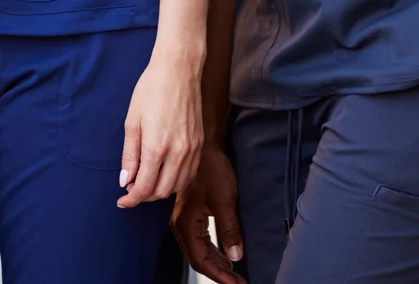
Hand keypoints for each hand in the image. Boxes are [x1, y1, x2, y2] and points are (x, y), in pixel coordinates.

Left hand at [118, 47, 201, 208]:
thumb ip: (129, 154)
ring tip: (147, 182)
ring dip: (161, 190)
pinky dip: (176, 181)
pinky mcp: (200, 145)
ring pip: (177, 186)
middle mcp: (178, 153)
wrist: (178, 70)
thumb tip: (126, 181)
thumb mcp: (132, 121)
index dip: (132, 199)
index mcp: (157, 148)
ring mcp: (192, 150)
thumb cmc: (151, 90)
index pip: (145, 188)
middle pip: (162, 192)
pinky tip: (165, 174)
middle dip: (145, 196)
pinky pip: (189, 174)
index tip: (123, 201)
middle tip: (132, 190)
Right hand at [171, 142, 244, 283]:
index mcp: (185, 223)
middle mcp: (180, 224)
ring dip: (216, 264)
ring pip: (198, 251)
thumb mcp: (224, 201)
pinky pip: (199, 241)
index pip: (201, 260)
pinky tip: (224, 256)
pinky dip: (212, 252)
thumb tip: (235, 256)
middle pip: (197, 259)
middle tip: (238, 282)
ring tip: (234, 274)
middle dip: (218, 273)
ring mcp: (184, 219)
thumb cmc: (212, 169)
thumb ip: (229, 230)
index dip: (219, 276)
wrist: (205, 147)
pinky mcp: (190, 214)